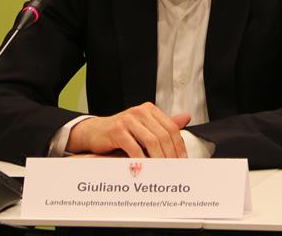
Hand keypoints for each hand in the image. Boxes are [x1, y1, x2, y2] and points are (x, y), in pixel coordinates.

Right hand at [66, 103, 190, 157]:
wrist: (95, 132)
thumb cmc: (121, 132)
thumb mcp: (144, 126)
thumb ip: (163, 124)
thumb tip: (186, 118)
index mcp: (149, 109)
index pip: (171, 127)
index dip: (179, 146)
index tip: (182, 161)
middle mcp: (140, 111)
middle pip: (163, 135)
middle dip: (170, 155)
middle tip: (173, 169)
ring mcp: (128, 119)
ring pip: (151, 141)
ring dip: (159, 159)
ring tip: (162, 171)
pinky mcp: (117, 130)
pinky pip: (134, 148)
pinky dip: (142, 160)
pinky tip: (145, 169)